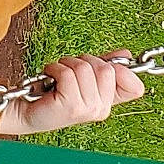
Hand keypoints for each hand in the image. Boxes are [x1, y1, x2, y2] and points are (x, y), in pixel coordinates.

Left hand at [0, 52, 144, 136]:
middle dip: (85, 60)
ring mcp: (88, 109)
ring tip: (57, 75)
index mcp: (108, 103)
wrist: (27, 109)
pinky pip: (69, 74)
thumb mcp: (83, 77)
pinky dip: (55, 69)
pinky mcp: (71, 106)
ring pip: (86, 68)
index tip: (105, 65)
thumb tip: (125, 54)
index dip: (124, 70)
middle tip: (70, 71)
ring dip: (67, 63)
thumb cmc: (54, 93)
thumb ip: (105, 66)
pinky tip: (49, 77)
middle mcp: (101, 109)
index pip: (135, 87)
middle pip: (107, 68)